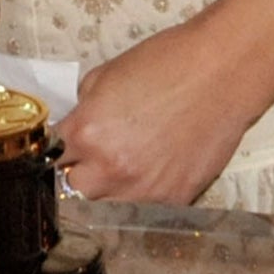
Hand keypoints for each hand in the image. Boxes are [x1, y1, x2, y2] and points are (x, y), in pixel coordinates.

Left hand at [53, 16, 266, 204]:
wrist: (222, 73)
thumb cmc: (163, 64)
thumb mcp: (102, 77)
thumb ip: (82, 111)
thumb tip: (74, 129)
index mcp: (86, 133)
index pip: (51, 156)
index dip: (55, 150)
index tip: (61, 149)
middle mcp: (111, 169)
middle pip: (74, 189)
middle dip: (76, 175)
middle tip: (88, 160)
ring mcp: (145, 190)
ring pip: (107, 206)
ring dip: (106, 191)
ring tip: (120, 168)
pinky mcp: (177, 199)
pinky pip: (145, 209)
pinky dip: (141, 196)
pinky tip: (149, 174)